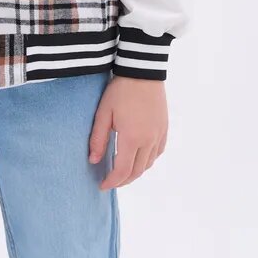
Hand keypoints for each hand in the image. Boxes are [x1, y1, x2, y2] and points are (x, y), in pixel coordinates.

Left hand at [89, 75, 167, 189]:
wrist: (142, 71)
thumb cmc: (120, 90)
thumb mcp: (103, 113)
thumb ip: (98, 139)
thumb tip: (93, 161)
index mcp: (132, 138)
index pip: (122, 170)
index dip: (112, 182)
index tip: (102, 185)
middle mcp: (148, 140)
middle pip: (137, 171)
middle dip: (123, 180)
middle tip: (111, 181)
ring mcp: (159, 135)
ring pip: (149, 164)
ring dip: (136, 172)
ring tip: (122, 171)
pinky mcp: (164, 128)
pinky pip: (158, 152)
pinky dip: (148, 160)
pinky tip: (139, 158)